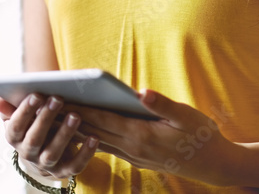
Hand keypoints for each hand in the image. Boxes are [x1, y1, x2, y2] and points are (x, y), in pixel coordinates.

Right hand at [0, 93, 100, 180]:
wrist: (43, 153)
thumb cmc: (33, 125)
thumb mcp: (21, 116)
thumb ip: (11, 108)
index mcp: (15, 139)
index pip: (16, 126)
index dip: (25, 111)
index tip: (37, 94)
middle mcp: (28, 154)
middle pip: (34, 139)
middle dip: (45, 118)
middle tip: (57, 98)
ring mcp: (46, 165)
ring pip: (53, 153)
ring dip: (64, 134)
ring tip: (75, 115)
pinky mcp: (64, 172)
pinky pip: (75, 165)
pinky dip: (85, 153)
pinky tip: (93, 137)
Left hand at [58, 89, 241, 186]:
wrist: (215, 166)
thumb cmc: (202, 136)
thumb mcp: (187, 116)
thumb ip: (162, 104)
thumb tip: (141, 92)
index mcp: (142, 136)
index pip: (102, 120)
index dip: (79, 109)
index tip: (58, 99)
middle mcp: (133, 149)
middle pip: (93, 132)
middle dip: (67, 120)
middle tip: (43, 107)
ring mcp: (133, 156)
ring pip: (96, 141)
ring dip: (74, 130)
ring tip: (52, 117)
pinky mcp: (136, 159)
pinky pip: (106, 147)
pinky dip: (89, 138)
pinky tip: (79, 130)